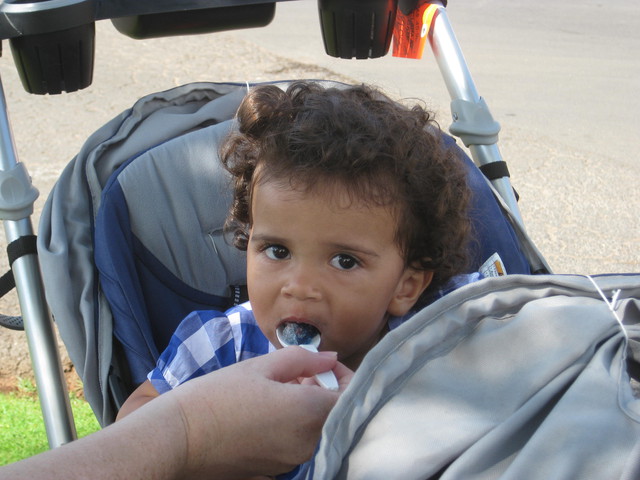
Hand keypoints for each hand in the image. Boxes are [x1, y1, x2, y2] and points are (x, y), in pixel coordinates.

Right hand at [172, 347, 352, 478]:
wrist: (180, 438)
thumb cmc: (219, 396)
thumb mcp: (262, 366)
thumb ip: (304, 359)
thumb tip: (331, 358)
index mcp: (309, 412)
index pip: (352, 395)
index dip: (345, 375)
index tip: (325, 364)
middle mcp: (309, 442)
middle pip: (337, 413)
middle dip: (328, 390)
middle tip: (303, 372)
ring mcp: (294, 460)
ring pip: (320, 429)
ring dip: (313, 407)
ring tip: (285, 388)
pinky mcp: (278, 470)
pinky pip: (301, 443)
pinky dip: (299, 425)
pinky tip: (273, 411)